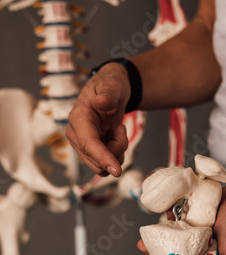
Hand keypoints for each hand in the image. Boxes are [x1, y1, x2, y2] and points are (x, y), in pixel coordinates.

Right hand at [66, 62, 130, 176]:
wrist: (112, 91)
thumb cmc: (110, 86)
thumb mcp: (112, 84)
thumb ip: (108, 94)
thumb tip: (101, 102)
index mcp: (78, 118)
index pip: (88, 144)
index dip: (102, 158)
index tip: (116, 170)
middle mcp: (76, 135)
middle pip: (97, 160)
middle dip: (116, 149)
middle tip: (120, 128)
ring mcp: (82, 145)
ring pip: (102, 166)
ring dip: (117, 152)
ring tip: (117, 130)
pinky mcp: (90, 151)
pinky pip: (106, 164)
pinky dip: (116, 154)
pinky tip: (114, 136)